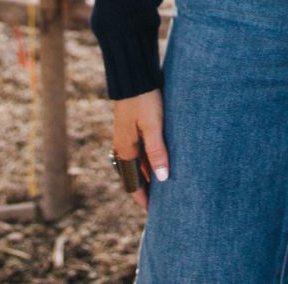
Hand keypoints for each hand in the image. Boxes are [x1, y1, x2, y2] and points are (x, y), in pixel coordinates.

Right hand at [112, 90, 168, 211]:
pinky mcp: (132, 126)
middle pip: (134, 174)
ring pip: (137, 162)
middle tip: (162, 202)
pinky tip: (160, 159)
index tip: (153, 213)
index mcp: (125, 149)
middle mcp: (123, 145)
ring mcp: (126, 136)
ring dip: (148, 173)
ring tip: (164, 184)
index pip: (132, 183)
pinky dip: (149, 159)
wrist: (133, 74)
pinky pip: (139, 150)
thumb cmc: (144, 99)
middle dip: (147, 188)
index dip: (143, 198)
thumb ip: (157, 152)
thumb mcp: (153, 125)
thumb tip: (162, 179)